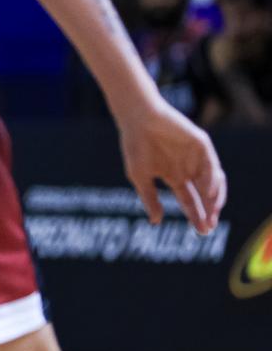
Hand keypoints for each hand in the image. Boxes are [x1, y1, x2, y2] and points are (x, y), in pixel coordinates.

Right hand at [119, 102, 226, 234]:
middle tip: (208, 227)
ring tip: (211, 212)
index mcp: (173, 176)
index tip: (202, 232)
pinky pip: (212, 165)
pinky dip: (212, 179)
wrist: (137, 118)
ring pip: (213, 181)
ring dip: (214, 198)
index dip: (196, 216)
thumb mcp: (140, 177)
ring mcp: (196, 157)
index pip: (189, 200)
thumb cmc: (135, 145)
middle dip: (208, 212)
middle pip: (204, 195)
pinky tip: (208, 192)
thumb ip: (149, 198)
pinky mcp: (201, 144)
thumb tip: (156, 221)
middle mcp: (188, 168)